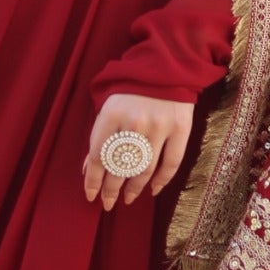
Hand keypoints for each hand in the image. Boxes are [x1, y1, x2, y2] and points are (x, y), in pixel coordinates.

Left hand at [83, 93, 194, 209]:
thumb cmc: (130, 88)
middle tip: (108, 203)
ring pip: (144, 169)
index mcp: (111, 114)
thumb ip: (99, 136)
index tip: (91, 195)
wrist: (166, 66)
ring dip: (134, 188)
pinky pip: (171, 163)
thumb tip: (89, 170)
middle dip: (111, 189)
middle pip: (120, 167)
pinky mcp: (180, 129)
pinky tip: (152, 189)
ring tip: (128, 198)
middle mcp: (134, 123)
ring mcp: (159, 127)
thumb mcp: (108, 105)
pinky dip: (162, 180)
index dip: (94, 180)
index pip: (99, 157)